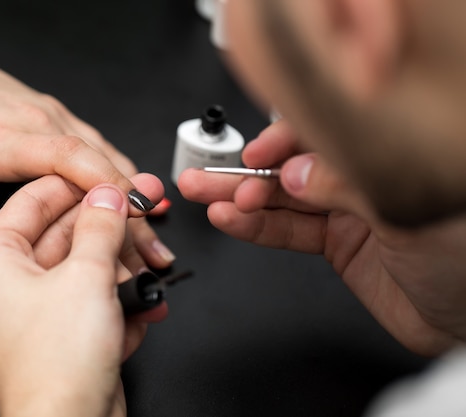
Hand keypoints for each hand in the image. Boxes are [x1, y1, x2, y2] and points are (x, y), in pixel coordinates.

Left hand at [0, 22, 174, 281]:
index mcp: (3, 141)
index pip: (67, 158)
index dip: (105, 186)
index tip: (132, 217)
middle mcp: (36, 122)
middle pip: (98, 161)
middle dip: (131, 206)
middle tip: (153, 247)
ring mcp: (49, 113)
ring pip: (105, 151)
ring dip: (131, 189)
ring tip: (152, 229)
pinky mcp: (54, 112)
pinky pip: (97, 141)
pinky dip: (120, 169)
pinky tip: (134, 193)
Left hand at [0, 174, 166, 416]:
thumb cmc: (55, 365)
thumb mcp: (86, 276)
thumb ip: (101, 226)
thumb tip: (110, 194)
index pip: (38, 196)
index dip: (81, 184)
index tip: (116, 179)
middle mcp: (12, 279)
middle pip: (69, 232)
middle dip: (114, 230)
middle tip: (148, 213)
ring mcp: (40, 306)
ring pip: (89, 266)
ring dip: (126, 270)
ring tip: (155, 271)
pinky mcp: (65, 330)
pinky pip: (97, 298)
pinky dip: (123, 301)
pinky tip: (147, 307)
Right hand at [179, 120, 465, 355]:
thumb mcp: (410, 210)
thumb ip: (345, 188)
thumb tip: (293, 175)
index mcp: (386, 154)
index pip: (322, 132)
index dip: (281, 140)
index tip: (254, 154)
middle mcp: (362, 177)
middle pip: (292, 165)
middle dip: (245, 171)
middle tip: (206, 178)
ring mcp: (347, 211)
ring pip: (282, 199)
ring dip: (238, 198)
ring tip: (203, 196)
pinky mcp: (337, 245)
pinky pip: (289, 231)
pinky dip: (256, 226)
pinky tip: (231, 219)